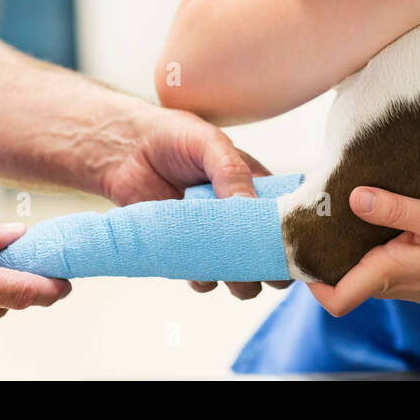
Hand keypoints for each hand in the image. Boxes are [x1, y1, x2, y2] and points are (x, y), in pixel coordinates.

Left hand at [107, 103, 290, 299]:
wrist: (126, 151)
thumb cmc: (174, 137)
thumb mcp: (209, 144)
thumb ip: (232, 171)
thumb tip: (250, 207)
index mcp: (258, 188)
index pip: (288, 218)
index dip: (293, 236)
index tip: (289, 246)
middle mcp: (242, 217)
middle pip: (270, 255)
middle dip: (270, 267)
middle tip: (259, 265)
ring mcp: (215, 237)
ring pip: (242, 275)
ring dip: (240, 281)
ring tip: (229, 271)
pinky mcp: (187, 252)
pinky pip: (204, 279)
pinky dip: (204, 280)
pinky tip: (195, 266)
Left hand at [306, 187, 419, 322]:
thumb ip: (396, 208)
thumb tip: (354, 197)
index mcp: (388, 274)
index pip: (334, 299)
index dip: (310, 279)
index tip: (303, 244)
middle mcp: (388, 285)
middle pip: (338, 278)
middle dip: (323, 250)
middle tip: (318, 211)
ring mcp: (399, 284)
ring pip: (357, 269)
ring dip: (347, 244)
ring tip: (342, 206)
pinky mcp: (410, 277)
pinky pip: (376, 263)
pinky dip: (369, 243)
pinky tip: (377, 215)